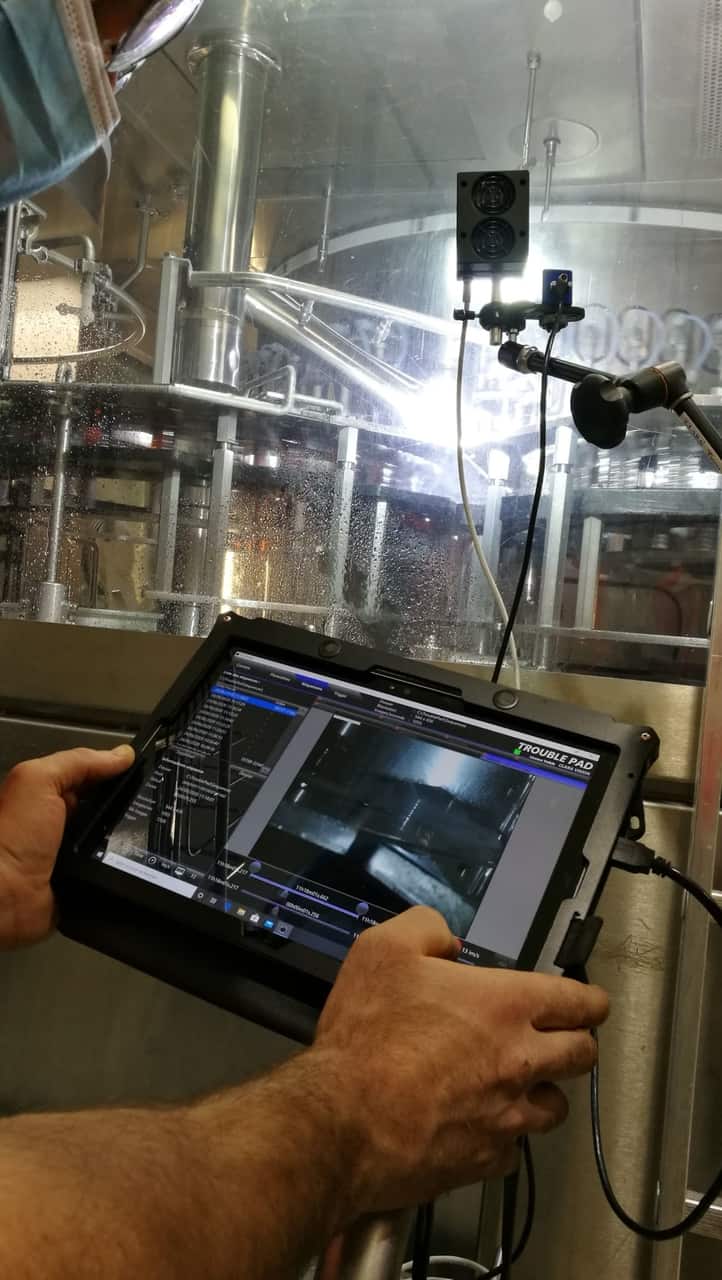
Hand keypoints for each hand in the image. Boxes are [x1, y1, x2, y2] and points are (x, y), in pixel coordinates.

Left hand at [0, 745, 134, 949]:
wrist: (3, 897)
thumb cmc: (10, 837)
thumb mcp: (38, 781)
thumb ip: (77, 762)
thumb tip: (121, 754)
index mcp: (48, 794)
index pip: (92, 774)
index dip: (116, 769)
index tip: (145, 766)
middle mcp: (62, 823)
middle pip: (108, 807)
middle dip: (129, 804)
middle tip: (151, 802)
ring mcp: (74, 854)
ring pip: (116, 839)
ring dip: (130, 837)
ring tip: (149, 831)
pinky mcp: (84, 882)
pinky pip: (115, 870)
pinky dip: (126, 865)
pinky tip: (138, 859)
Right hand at [313, 907, 608, 1216]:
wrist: (342, 1120)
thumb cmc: (367, 1033)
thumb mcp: (383, 949)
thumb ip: (425, 929)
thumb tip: (447, 941)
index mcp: (506, 1006)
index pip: (578, 1002)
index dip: (590, 1001)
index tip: (591, 1004)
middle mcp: (520, 1061)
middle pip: (582, 1055)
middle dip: (579, 1043)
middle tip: (563, 1039)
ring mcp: (507, 1117)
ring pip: (555, 1108)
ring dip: (544, 1093)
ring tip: (523, 1085)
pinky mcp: (485, 1161)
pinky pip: (513, 1150)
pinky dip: (504, 1138)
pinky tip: (480, 1126)